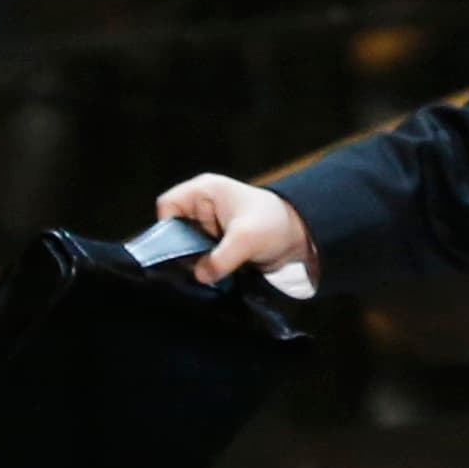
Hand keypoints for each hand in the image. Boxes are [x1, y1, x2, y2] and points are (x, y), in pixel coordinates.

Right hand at [156, 174, 315, 285]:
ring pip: (186, 247)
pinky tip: (216, 275)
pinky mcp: (216, 244)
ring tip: (211, 272)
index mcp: (204, 192)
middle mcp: (202, 207)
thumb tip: (199, 275)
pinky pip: (200, 257)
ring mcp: (209, 226)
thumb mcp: (246, 240)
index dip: (167, 227)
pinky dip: (206, 267)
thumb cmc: (275, 224)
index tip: (181, 250)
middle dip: (184, 250)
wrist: (301, 236)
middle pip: (174, 230)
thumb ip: (220, 258)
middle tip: (198, 267)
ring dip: (196, 262)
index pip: (167, 205)